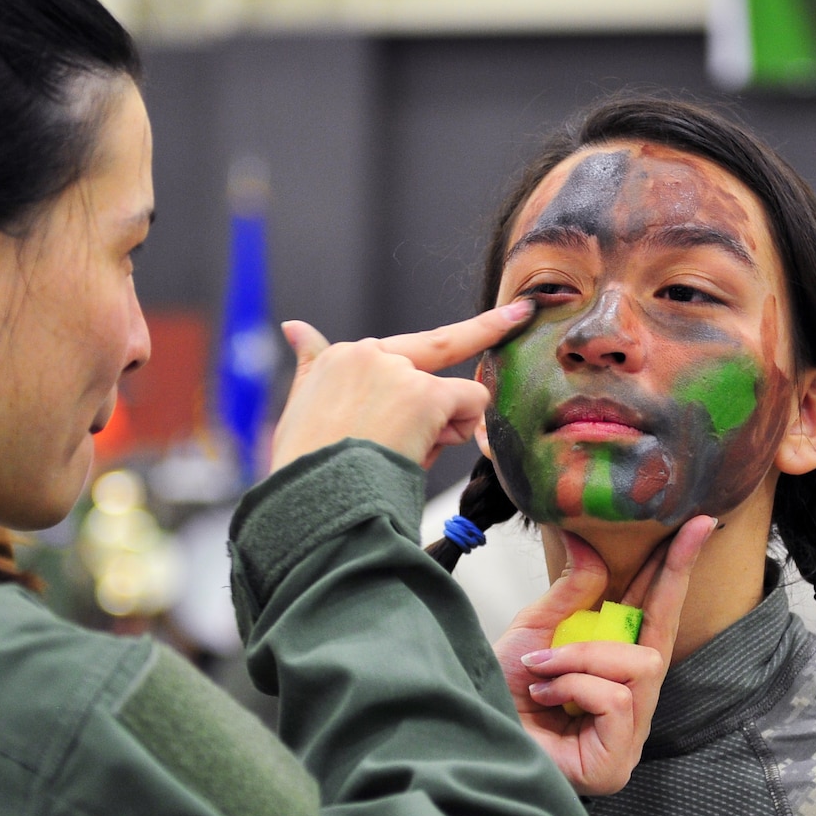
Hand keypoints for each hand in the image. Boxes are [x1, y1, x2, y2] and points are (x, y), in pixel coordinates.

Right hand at [269, 299, 533, 473]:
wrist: (313, 502)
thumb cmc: (307, 471)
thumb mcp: (300, 413)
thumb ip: (311, 368)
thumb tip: (294, 326)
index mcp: (336, 360)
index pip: (397, 345)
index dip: (451, 334)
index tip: (504, 312)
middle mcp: (366, 355)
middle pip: (439, 351)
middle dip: (482, 339)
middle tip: (522, 313)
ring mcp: (396, 372)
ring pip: (453, 392)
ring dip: (442, 428)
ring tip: (402, 458)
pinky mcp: (422, 395)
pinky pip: (469, 405)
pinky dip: (458, 432)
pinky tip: (421, 452)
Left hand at [495, 516, 713, 794]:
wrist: (472, 731)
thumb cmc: (501, 693)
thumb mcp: (536, 630)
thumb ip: (570, 592)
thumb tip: (583, 538)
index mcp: (616, 669)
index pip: (657, 615)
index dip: (678, 570)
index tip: (699, 524)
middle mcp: (632, 703)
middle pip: (663, 637)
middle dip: (661, 582)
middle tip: (679, 533)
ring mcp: (628, 735)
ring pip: (640, 666)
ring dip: (584, 658)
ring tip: (543, 671)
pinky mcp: (616, 761)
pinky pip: (616, 698)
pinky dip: (575, 687)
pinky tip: (545, 697)